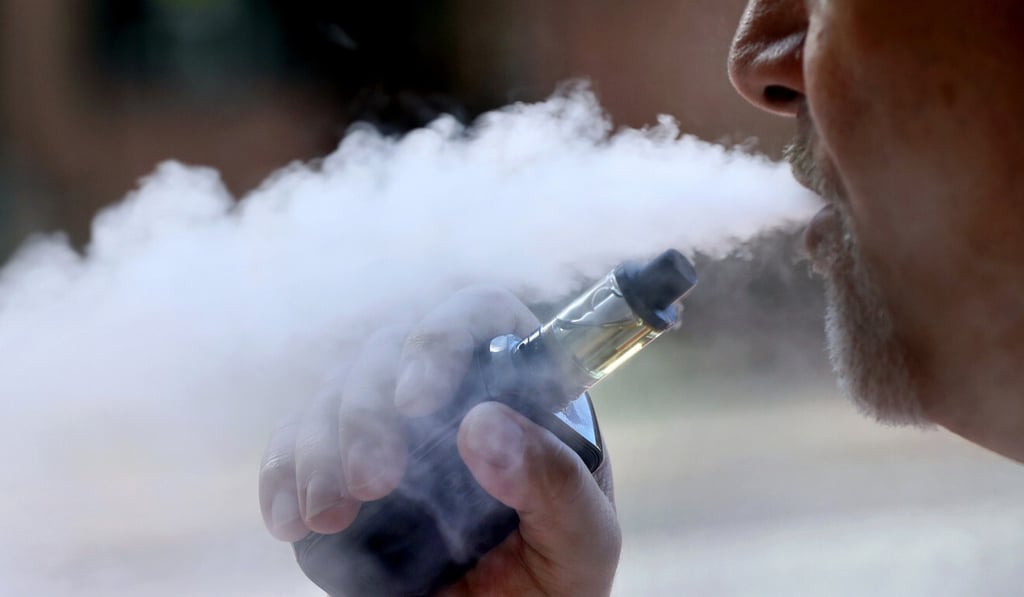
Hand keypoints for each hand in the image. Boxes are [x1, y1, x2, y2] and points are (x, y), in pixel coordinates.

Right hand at [258, 286, 620, 595]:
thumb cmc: (559, 576)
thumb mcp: (582, 537)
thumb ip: (553, 482)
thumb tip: (483, 425)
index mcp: (521, 388)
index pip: (479, 316)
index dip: (441, 337)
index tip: (416, 401)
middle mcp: (450, 390)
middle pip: (390, 350)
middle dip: (366, 412)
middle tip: (373, 483)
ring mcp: (392, 425)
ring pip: (334, 392)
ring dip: (318, 447)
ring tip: (329, 514)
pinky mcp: (344, 464)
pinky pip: (295, 445)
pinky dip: (281, 474)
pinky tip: (290, 519)